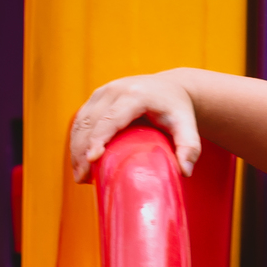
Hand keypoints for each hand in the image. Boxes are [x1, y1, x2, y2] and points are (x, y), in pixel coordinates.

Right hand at [70, 73, 200, 181]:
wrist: (171, 87)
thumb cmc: (178, 111)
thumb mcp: (188, 127)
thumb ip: (190, 147)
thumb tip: (185, 172)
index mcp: (136, 95)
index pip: (112, 118)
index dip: (99, 138)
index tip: (92, 160)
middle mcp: (116, 89)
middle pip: (91, 121)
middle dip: (82, 150)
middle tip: (82, 179)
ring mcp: (104, 91)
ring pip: (81, 120)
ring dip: (76, 148)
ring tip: (79, 175)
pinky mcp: (97, 97)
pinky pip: (81, 119)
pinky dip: (77, 140)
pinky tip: (79, 161)